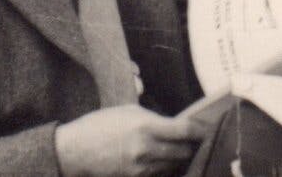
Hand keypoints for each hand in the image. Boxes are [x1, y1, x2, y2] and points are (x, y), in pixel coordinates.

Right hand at [54, 105, 204, 176]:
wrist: (75, 151)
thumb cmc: (100, 125)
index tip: (206, 128)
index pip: (185, 130)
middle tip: (197, 140)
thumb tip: (175, 125)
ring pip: (174, 165)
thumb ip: (154, 119)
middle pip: (185, 151)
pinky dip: (166, 168)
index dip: (200, 130)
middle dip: (193, 146)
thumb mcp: (128, 112)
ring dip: (181, 158)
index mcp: (146, 126)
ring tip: (184, 150)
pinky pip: (160, 174)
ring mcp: (142, 168)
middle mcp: (147, 149)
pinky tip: (165, 161)